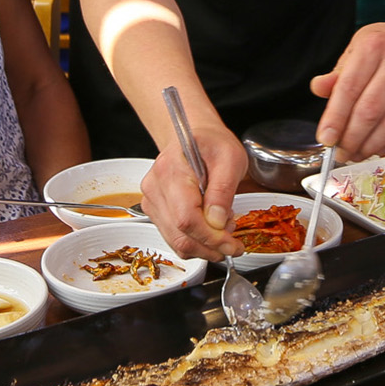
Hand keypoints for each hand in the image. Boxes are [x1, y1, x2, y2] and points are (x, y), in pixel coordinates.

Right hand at [139, 125, 245, 260]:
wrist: (194, 137)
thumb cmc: (211, 144)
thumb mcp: (230, 158)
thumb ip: (223, 190)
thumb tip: (217, 222)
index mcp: (171, 170)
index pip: (186, 219)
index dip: (211, 238)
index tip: (233, 244)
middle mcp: (155, 187)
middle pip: (180, 235)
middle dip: (211, 247)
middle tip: (233, 243)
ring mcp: (151, 200)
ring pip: (176, 242)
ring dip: (204, 247)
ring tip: (222, 231)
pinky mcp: (154, 210)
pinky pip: (174, 238)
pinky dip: (195, 242)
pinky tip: (209, 229)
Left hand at [310, 20, 384, 159]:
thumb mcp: (359, 46)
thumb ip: (339, 72)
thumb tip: (318, 89)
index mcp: (373, 46)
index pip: (348, 89)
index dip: (335, 118)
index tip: (326, 139)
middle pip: (370, 111)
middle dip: (352, 138)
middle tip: (341, 153)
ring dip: (371, 146)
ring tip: (358, 154)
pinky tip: (380, 147)